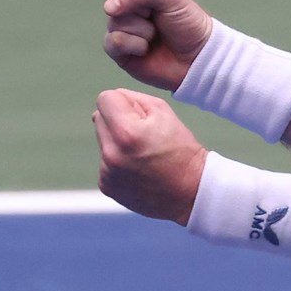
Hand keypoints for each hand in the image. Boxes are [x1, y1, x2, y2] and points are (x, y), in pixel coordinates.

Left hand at [92, 88, 206, 224]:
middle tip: (142, 133)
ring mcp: (107, 173)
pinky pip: (104, 162)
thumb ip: (132, 99)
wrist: (191, 192)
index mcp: (126, 133)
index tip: (136, 113)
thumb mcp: (163, 112)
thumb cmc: (180, 149)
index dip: (121, 101)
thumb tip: (110, 100)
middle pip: (99, 118)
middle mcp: (112, 155)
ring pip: (102, 140)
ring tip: (143, 154)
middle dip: (117, 119)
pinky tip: (139, 169)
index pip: (105, 99)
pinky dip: (118, 161)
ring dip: (117, 141)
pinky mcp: (107, 186)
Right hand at [100, 0, 213, 91]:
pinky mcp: (117, 49)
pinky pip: (113, 41)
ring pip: (114, 19)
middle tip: (156, 15)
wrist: (196, 58)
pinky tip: (145, 49)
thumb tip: (108, 7)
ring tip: (155, 35)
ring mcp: (120, 25)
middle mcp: (127, 3)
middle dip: (139, 6)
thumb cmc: (187, 24)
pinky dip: (135, 45)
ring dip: (141, 29)